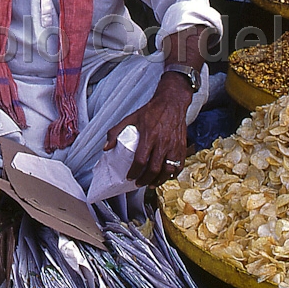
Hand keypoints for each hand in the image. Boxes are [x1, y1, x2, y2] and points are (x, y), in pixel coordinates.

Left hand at [103, 72, 192, 186]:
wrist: (171, 103)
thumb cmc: (151, 111)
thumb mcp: (130, 118)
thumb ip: (115, 132)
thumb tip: (106, 147)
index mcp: (149, 136)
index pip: (141, 160)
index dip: (134, 172)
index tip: (130, 177)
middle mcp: (163, 142)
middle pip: (154, 168)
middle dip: (145, 180)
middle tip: (139, 183)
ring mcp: (174, 146)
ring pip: (168, 170)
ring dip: (159, 180)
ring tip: (151, 184)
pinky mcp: (182, 146)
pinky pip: (179, 165)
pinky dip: (172, 174)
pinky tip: (165, 176)